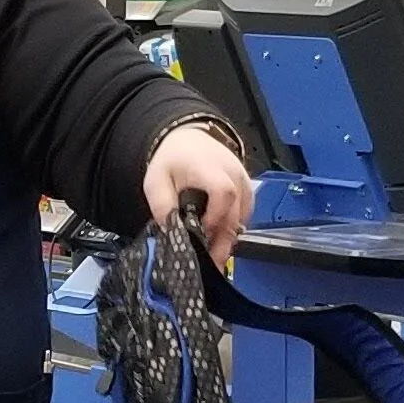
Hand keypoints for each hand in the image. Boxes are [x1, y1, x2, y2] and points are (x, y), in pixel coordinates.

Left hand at [145, 124, 254, 260]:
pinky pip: (244, 217)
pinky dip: (232, 229)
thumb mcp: (156, 182)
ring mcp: (243, 182)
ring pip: (243, 219)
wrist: (188, 141)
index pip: (224, 192)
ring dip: (228, 238)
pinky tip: (217, 238)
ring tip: (211, 254)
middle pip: (236, 213)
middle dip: (222, 240)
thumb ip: (162, 207)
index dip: (215, 217)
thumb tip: (172, 232)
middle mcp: (233, 173)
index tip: (202, 232)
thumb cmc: (173, 160)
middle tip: (209, 261)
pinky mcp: (247, 191)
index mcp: (210, 168)